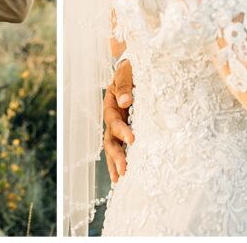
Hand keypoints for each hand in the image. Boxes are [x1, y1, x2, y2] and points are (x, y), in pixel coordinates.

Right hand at [102, 59, 134, 182]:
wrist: (136, 68)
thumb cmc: (132, 68)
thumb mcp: (127, 71)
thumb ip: (125, 84)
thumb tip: (126, 102)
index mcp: (111, 104)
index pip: (114, 121)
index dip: (122, 131)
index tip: (133, 140)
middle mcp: (113, 117)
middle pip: (110, 139)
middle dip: (116, 155)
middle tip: (124, 169)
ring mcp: (120, 125)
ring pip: (113, 146)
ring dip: (116, 162)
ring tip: (120, 179)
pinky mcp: (129, 129)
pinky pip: (123, 146)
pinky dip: (123, 159)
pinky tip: (126, 174)